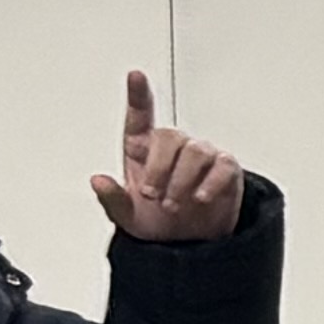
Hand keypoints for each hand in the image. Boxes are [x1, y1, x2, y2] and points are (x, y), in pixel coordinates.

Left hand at [92, 71, 244, 243]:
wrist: (189, 247)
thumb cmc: (157, 224)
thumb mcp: (127, 217)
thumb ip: (112, 199)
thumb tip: (98, 180)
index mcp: (144, 152)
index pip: (141, 117)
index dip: (139, 95)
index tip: (135, 76)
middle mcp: (173, 149)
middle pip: (169, 136)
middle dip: (159, 167)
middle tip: (153, 195)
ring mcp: (201, 157)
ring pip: (195, 151)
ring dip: (181, 181)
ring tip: (174, 204)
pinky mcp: (225, 171)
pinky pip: (222, 166)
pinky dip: (210, 183)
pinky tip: (199, 198)